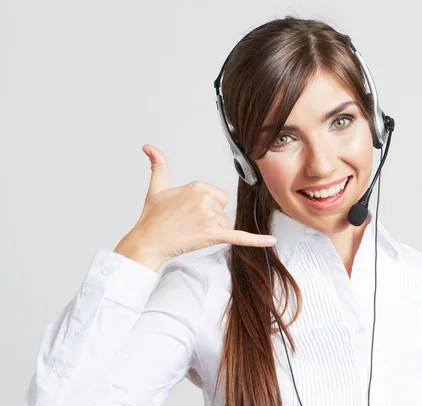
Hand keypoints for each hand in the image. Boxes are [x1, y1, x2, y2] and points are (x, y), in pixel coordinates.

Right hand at [118, 144, 276, 268]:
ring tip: (191, 232)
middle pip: (223, 211)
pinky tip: (271, 240)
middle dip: (210, 219)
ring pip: (225, 225)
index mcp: (198, 186)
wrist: (148, 241)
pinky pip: (241, 237)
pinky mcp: (214, 235)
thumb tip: (148, 146)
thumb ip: (158, 165)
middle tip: (189, 224)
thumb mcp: (157, 187)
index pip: (218, 197)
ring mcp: (210, 218)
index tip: (188, 212)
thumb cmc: (153, 217)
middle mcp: (206, 199)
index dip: (206, 207)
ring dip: (212, 232)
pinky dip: (257, 240)